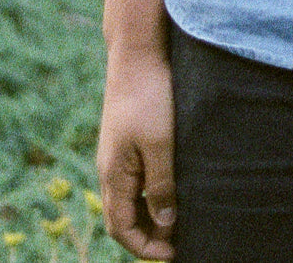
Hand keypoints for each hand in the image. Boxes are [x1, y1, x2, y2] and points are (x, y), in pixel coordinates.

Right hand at [97, 44, 176, 259]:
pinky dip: (151, 192)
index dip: (145, 248)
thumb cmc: (149, 95)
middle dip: (148, 236)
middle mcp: (110, 168)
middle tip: (181, 240)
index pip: (121, 229)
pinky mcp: (127, 139)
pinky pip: (135, 178)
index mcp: (113, 175)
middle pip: (123, 218)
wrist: (137, 51)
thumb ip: (161, 186)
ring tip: (181, 217)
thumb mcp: (160, 144)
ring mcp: (117, 153)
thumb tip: (164, 225)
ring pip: (130, 199)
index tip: (174, 253)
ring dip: (151, 214)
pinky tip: (174, 186)